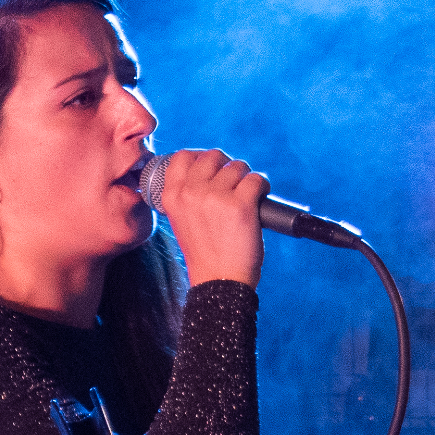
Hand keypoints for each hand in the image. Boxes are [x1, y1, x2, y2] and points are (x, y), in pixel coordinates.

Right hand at [154, 148, 268, 287]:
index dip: (201, 157)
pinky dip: (263, 187)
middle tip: (235, 183)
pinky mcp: (240, 204)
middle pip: (213, 156)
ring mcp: (215, 197)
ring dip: (247, 178)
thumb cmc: (204, 251)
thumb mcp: (181, 219)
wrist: (218, 279)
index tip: (213, 168)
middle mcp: (190, 192)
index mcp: (172, 196)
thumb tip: (209, 170)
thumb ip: (188, 194)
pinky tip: (260, 199)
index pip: (183, 156)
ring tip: (248, 196)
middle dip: (228, 166)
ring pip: (238, 166)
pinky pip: (257, 179)